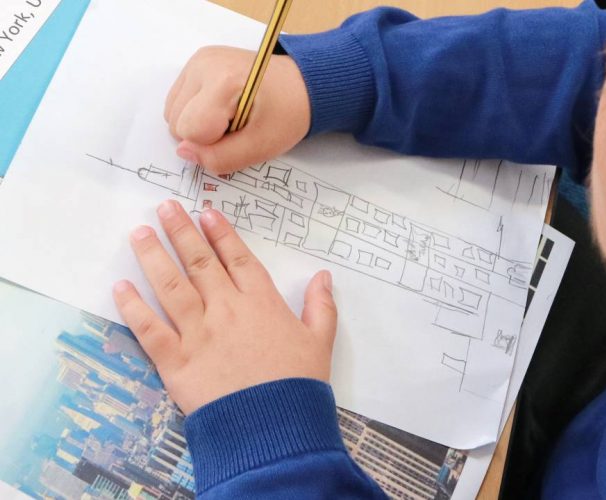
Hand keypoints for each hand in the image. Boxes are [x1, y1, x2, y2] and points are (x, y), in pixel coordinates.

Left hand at [112, 199, 335, 413]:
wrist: (273, 425)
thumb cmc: (299, 385)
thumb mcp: (320, 342)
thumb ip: (321, 306)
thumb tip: (323, 276)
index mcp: (261, 304)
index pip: (238, 259)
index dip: (221, 234)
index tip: (206, 213)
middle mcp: (226, 310)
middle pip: (200, 264)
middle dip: (181, 232)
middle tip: (166, 208)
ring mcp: (198, 333)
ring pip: (171, 287)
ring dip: (153, 257)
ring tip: (140, 232)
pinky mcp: (176, 361)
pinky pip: (149, 329)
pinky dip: (133, 307)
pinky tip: (121, 287)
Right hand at [164, 46, 310, 173]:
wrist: (301, 85)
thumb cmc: (287, 114)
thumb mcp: (261, 146)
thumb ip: (221, 157)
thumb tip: (184, 153)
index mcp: (224, 81)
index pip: (190, 130)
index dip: (213, 143)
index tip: (240, 133)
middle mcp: (204, 64)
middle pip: (176, 121)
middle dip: (204, 133)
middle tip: (237, 125)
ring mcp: (198, 60)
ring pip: (172, 111)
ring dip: (198, 123)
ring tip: (230, 115)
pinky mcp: (197, 61)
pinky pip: (178, 99)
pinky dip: (196, 110)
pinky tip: (222, 106)